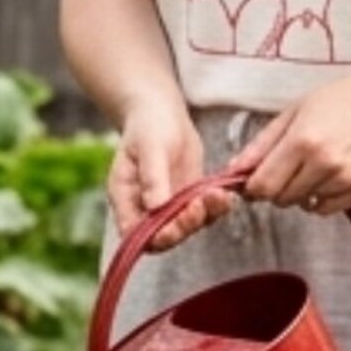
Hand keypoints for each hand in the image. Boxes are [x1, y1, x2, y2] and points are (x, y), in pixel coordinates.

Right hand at [108, 97, 234, 250]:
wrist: (162, 113)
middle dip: (184, 226)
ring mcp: (167, 205)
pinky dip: (215, 207)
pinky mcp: (187, 198)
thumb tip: (155, 206)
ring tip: (217, 196)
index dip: (155, 237)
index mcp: (126, 199)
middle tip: (199, 205)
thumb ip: (152, 177)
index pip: (135, 234)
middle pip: (164, 236)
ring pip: (186, 226)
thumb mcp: (149, 147)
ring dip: (203, 217)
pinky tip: (225, 195)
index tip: (174, 225)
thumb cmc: (148, 126)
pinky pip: (203, 212)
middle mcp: (145, 208)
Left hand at [230, 68, 350, 215]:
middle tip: (287, 168)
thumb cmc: (338, 101)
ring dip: (300, 192)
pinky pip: (326, 209)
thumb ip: (261, 144)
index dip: (253, 187)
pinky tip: (327, 176)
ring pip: (304, 205)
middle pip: (281, 199)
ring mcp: (345, 179)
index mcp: (302, 141)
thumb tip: (233, 170)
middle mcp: (324, 163)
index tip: (254, 180)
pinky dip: (320, 199)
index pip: (263, 185)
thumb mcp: (293, 113)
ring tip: (313, 166)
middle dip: (276, 189)